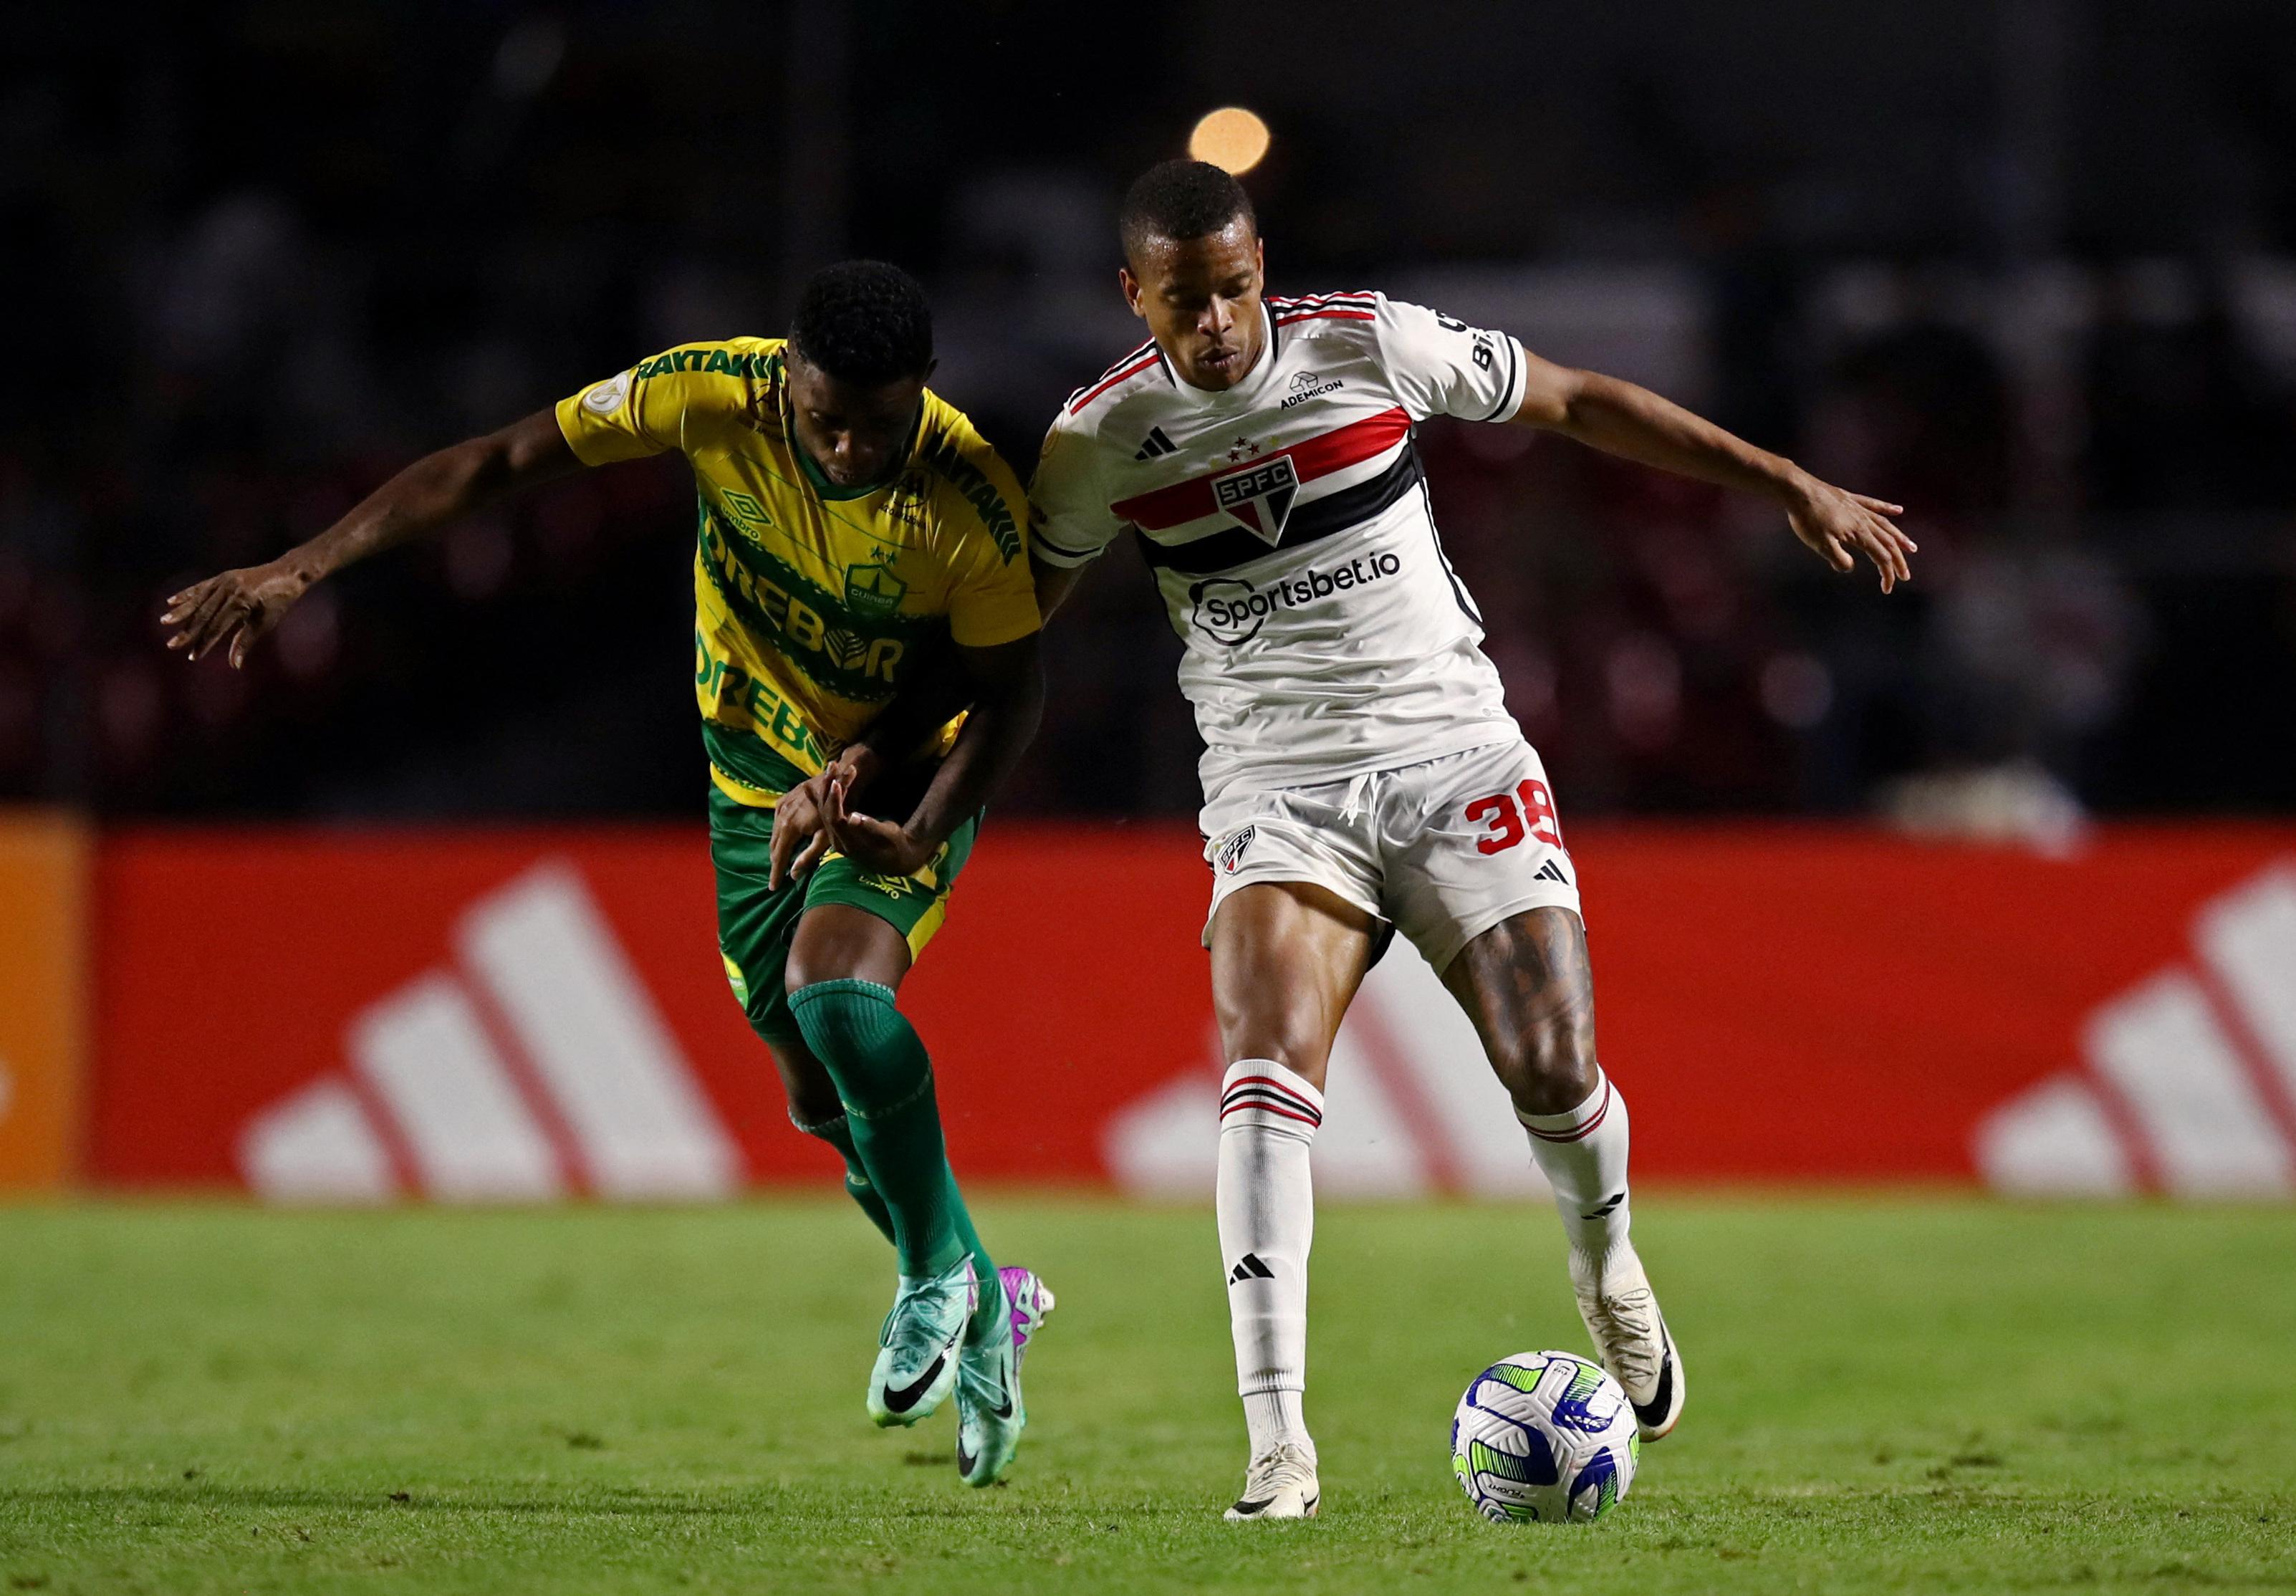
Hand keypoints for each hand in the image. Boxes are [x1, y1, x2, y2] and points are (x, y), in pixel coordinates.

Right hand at [162, 561, 311, 666]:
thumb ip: (246, 641)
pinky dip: (186, 594)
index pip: (217, 627)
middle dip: (187, 631)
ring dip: (181, 612)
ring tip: (165, 622)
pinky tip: (171, 601)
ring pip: (198, 600)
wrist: (288, 574)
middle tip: (172, 644)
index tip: (192, 656)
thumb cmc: (280, 602)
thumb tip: (234, 665)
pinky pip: (201, 587)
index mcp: (241, 602)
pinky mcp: (223, 576)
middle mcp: (229, 590)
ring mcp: (224, 581)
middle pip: (203, 614)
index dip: (204, 643)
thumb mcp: (265, 622)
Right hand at [765, 745, 886, 889]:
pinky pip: (776, 821)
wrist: (834, 779)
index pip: (779, 856)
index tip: (773, 888)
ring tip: (779, 863)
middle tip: (776, 878)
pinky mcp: (783, 800)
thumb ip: (809, 856)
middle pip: (774, 846)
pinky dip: (778, 834)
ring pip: (774, 833)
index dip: (776, 874)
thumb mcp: (826, 837)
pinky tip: (782, 841)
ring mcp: (780, 807)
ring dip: (776, 849)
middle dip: (775, 862)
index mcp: (789, 828)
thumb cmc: (836, 809)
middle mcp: (780, 817)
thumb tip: (793, 875)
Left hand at [818, 775, 932, 879]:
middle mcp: (838, 841)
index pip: (836, 819)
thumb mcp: (888, 836)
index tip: (838, 783)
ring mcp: (837, 837)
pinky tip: (813, 786)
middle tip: (834, 766)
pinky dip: (822, 798)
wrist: (896, 859)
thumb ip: (870, 827)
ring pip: (826, 810)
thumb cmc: (896, 845)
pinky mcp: (838, 831)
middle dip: (829, 788)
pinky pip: (827, 813)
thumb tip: (853, 817)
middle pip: (827, 812)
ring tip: (832, 766)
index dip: (835, 801)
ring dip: (827, 788)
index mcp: (849, 844)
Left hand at [1784, 476, 1916, 593]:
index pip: (1881, 557)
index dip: (1887, 574)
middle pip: (1888, 543)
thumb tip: (1850, 567)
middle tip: (1906, 576)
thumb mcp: (1820, 545)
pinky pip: (1875, 505)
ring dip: (1900, 538)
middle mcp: (1864, 520)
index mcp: (1859, 534)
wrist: (1798, 490)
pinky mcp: (1850, 499)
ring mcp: (1858, 508)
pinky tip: (1899, 510)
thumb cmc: (1808, 518)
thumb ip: (1838, 559)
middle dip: (1898, 561)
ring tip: (1911, 548)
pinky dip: (1888, 509)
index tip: (1887, 589)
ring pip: (1886, 525)